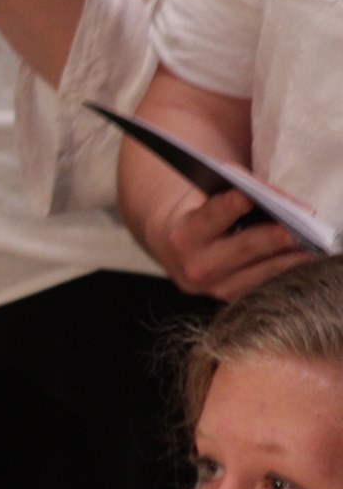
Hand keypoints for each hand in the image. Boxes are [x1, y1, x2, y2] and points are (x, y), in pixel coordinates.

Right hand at [145, 187, 313, 299]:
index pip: (211, 216)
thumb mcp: (208, 196)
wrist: (175, 251)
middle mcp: (196, 265)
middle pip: (243, 247)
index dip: (230, 206)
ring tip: (312, 246)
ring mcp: (215, 287)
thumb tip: (287, 202)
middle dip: (272, 238)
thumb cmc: (200, 214)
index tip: (248, 197)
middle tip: (296, 231)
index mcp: (184, 234)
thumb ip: (241, 189)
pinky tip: (303, 259)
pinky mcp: (232, 299)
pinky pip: (266, 286)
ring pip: (261, 272)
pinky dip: (287, 272)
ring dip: (290, 258)